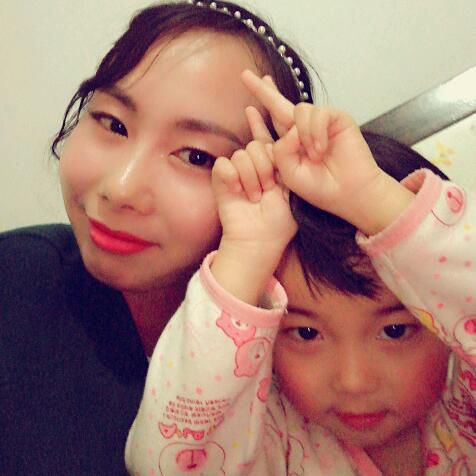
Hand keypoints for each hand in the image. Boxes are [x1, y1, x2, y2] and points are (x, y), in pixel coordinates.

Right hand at [210, 112, 295, 304]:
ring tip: (255, 196)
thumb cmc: (280, 221)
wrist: (261, 240)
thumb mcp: (294, 188)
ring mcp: (236, 171)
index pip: (265, 137)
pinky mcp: (222, 178)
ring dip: (252, 178)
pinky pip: (226, 164)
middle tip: (269, 188)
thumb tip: (293, 133)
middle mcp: (254, 165)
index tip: (255, 103)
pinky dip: (235, 179)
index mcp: (272, 165)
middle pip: (257, 145)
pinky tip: (240, 193)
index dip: (259, 121)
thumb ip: (292, 159)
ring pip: (244, 154)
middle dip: (266, 168)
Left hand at [242, 70, 413, 234]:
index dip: (261, 103)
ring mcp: (319, 123)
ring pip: (300, 110)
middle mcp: (302, 130)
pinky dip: (316, 132)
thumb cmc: (319, 187)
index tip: (247, 82)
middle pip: (279, 104)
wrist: (347, 192)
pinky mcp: (336, 118)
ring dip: (304, 135)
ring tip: (314, 156)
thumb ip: (280, 151)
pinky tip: (321, 149)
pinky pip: (318, 113)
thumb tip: (290, 128)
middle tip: (245, 76)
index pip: (271, 119)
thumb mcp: (288, 173)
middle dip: (264, 91)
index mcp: (289, 142)